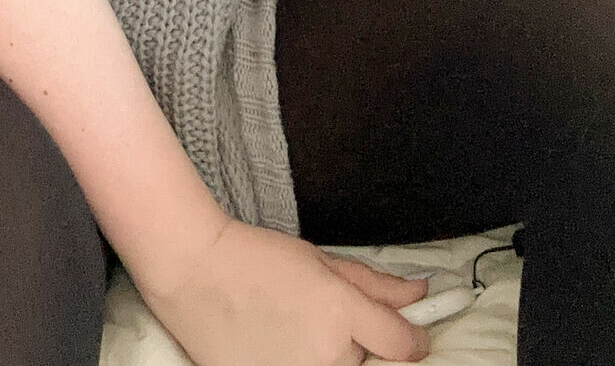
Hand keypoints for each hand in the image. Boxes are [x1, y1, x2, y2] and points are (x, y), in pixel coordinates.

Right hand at [144, 216, 430, 365]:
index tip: (408, 331)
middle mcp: (328, 356)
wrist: (195, 273)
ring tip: (294, 329)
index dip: (412, 336)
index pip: (404, 345)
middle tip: (322, 317)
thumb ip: (375, 285)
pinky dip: (298, 362)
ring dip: (328, 355)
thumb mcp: (320, 261)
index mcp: (342, 315)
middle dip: (357, 343)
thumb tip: (419, 294)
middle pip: (368, 363)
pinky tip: (277, 344)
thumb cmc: (255, 258)